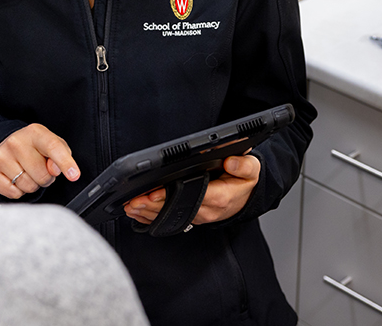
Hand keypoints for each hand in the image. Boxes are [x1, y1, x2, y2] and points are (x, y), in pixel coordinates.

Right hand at [0, 123, 79, 198]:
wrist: (3, 146)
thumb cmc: (33, 148)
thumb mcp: (51, 145)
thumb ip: (61, 155)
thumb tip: (55, 170)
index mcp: (35, 132)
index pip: (54, 147)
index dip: (66, 163)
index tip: (74, 175)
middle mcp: (15, 142)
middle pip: (42, 175)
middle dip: (45, 178)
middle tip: (39, 170)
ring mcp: (0, 157)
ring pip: (28, 186)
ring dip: (31, 185)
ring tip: (26, 173)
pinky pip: (14, 194)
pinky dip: (18, 191)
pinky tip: (14, 179)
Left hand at [123, 154, 260, 225]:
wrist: (245, 199)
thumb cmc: (244, 182)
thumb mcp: (252, 170)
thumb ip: (244, 165)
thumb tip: (231, 160)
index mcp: (220, 197)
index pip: (192, 197)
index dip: (171, 195)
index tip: (154, 191)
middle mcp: (206, 211)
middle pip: (175, 209)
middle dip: (152, 205)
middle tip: (133, 200)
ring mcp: (196, 217)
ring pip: (169, 217)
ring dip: (147, 213)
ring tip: (130, 205)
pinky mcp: (189, 218)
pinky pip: (168, 220)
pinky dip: (150, 217)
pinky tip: (136, 212)